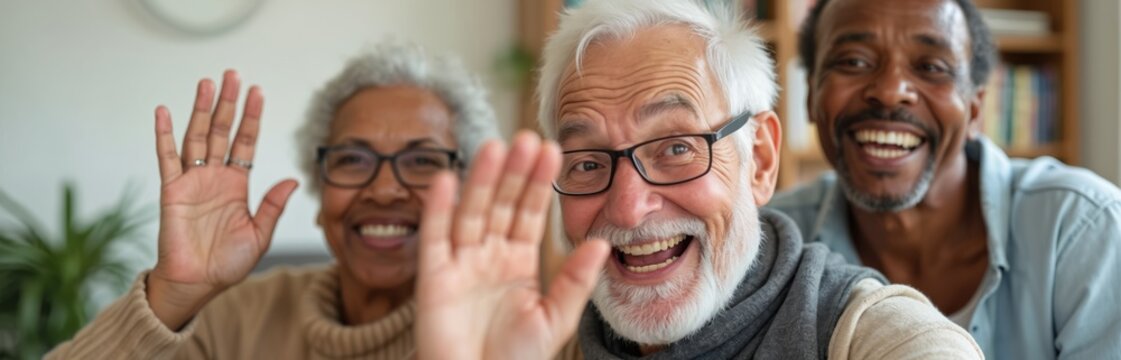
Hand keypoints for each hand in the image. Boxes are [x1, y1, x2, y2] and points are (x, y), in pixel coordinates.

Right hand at [146, 70, 297, 329]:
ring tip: (207, 83)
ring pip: (197, 137)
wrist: (198, 283)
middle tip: (233, 75)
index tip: (258, 92)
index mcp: (237, 184)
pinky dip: (164, 135)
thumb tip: (294, 180)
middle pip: (222, 131)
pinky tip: (164, 111)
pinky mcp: (171, 190)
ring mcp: (192, 180)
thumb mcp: (260, 234)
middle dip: (228, 103)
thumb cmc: (228, 263)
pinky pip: (167, 158)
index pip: (246, 142)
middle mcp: (215, 176)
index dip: (252, 118)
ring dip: (201, 110)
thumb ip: (273, 206)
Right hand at [415, 131, 609, 359]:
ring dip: (481, 179)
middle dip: (514, 172)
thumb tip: (602, 243)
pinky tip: (447, 179)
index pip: (529, 214)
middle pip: (501, 205)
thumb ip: (576, 281)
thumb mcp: (555, 319)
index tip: (552, 150)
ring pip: (472, 212)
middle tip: (528, 137)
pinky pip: (435, 237)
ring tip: (495, 145)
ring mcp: (460, 264)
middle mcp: (488, 256)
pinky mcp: (433, 278)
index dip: (539, 183)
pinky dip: (438, 209)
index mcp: (518, 262)